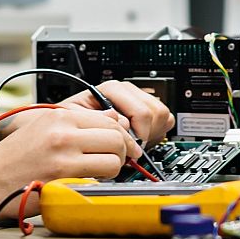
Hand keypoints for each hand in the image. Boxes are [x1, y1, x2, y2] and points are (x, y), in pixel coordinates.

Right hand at [0, 106, 140, 217]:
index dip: (120, 136)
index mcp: (59, 115)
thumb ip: (76, 125)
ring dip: (112, 170)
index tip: (119, 148)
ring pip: (114, 159)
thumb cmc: (9, 160)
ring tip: (97, 175)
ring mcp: (63, 155)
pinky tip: (84, 185)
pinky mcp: (63, 179)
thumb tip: (113, 121)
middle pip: (117, 137)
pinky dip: (99, 184)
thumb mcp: (41, 129)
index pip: (110, 119)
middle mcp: (63, 131)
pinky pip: (100, 179)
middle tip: (113, 163)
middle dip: (121, 152)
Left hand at [56, 80, 174, 146]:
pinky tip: (140, 137)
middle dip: (145, 133)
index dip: (138, 134)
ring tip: (135, 141)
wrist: (75, 124)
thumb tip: (120, 122)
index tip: (131, 149)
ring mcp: (138, 98)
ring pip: (162, 114)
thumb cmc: (74, 121)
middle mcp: (127, 91)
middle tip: (132, 146)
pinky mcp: (146, 108)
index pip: (141, 112)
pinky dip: (156, 130)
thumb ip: (96, 118)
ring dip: (152, 131)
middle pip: (155, 111)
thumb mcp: (76, 118)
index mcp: (112, 89)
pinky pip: (165, 118)